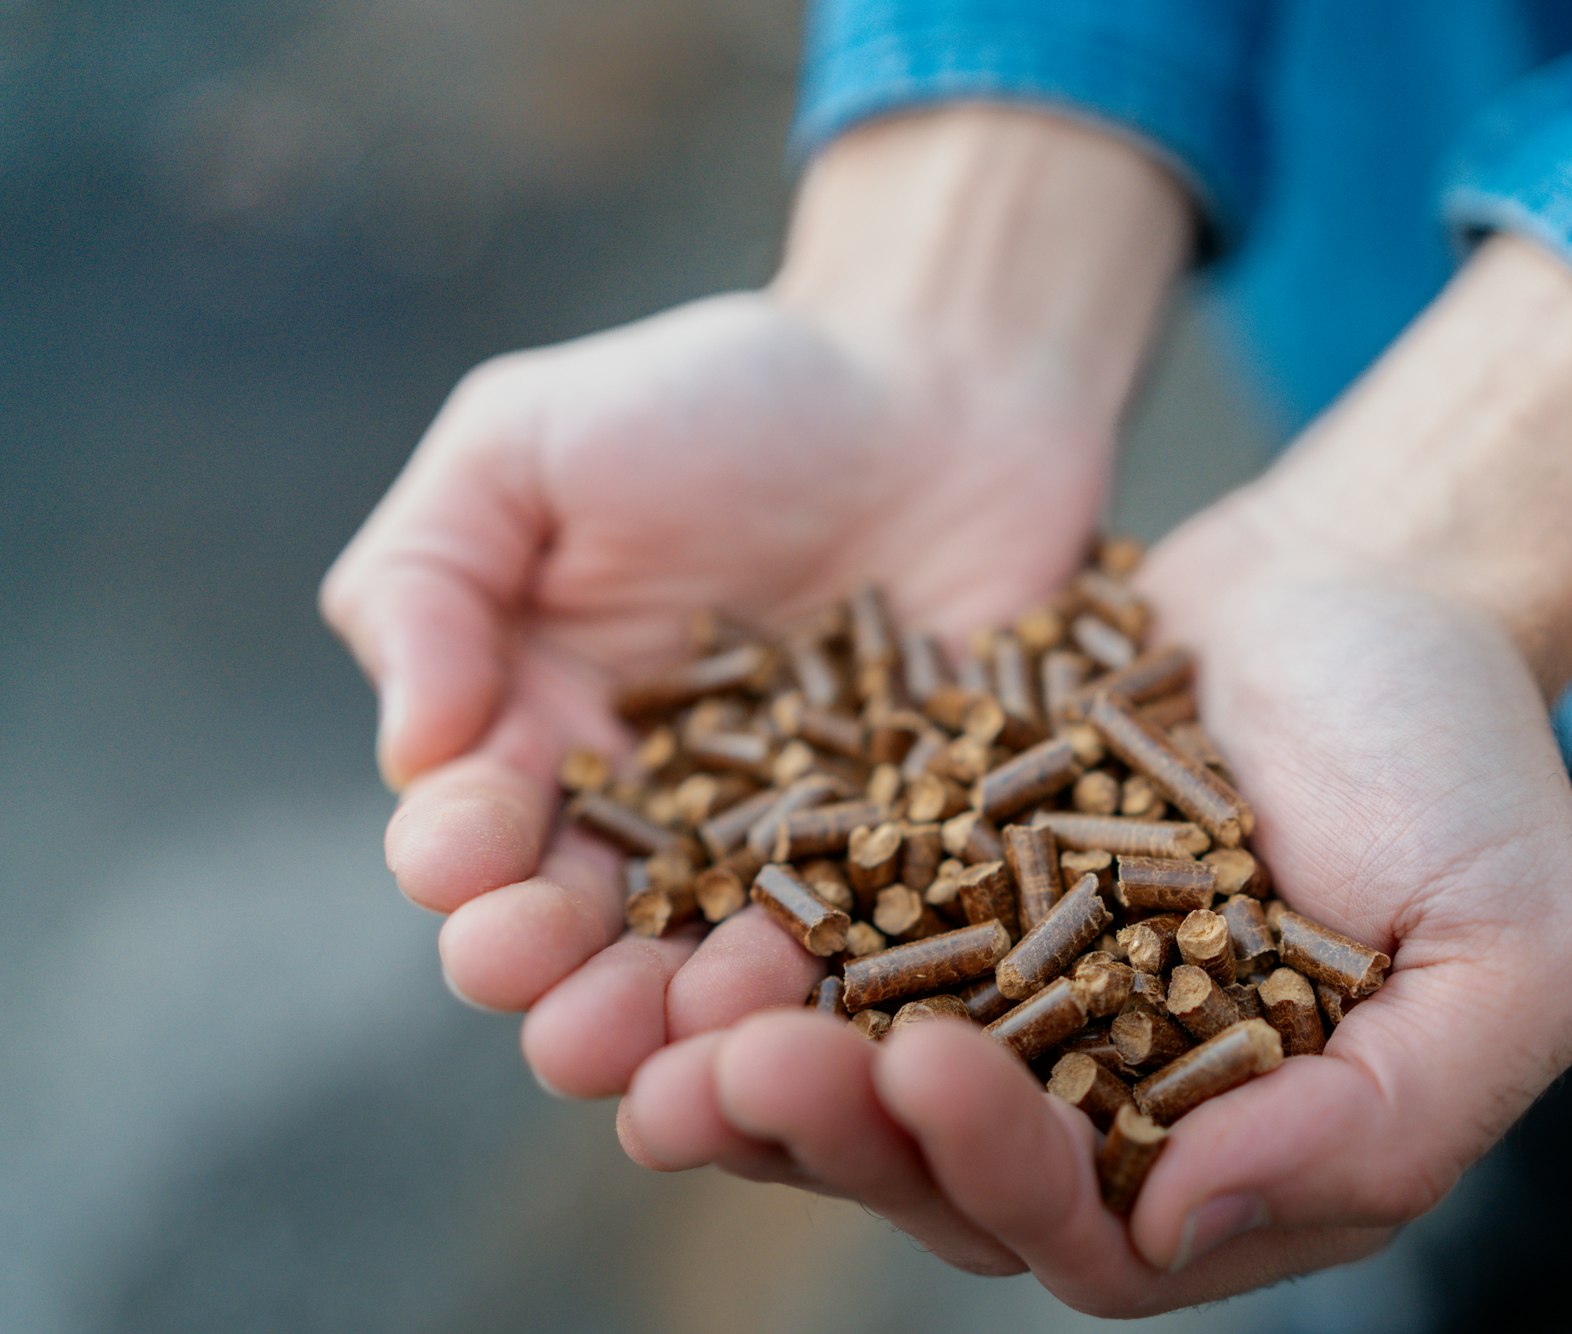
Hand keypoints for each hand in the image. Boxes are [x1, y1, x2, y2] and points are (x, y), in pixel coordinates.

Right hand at [319, 107, 1188, 1095]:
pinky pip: (883, 944)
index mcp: (536, 736)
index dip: (462, 865)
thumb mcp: (527, 442)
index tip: (464, 866)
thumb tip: (412, 746)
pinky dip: (861, 986)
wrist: (943, 384)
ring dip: (707, 1020)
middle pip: (591, 942)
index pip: (475, 836)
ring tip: (716, 1028)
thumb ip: (429, 577)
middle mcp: (654, 822)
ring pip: (726, 970)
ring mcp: (790, 857)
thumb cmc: (720, 399)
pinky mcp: (918, 864)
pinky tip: (853, 1012)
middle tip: (572, 1022)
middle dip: (569, 992)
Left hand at [613, 236, 1571, 1311]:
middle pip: (944, 1175)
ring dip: (761, 1058)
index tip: (931, 1073)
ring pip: (863, 1074)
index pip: (1099, 1235)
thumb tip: (1181, 1214)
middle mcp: (1109, 1102)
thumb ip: (1388, 1118)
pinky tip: (679, 907)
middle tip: (738, 1060)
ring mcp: (1012, 999)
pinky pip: (832, 939)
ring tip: (669, 1011)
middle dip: (841, 1131)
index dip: (1001, 1174)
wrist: (1371, 583)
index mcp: (1239, 1157)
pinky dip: (758, 940)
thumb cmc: (1467, 764)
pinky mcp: (941, 892)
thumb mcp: (1520, 953)